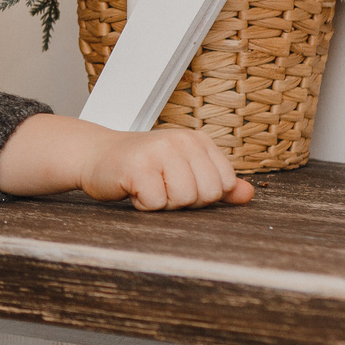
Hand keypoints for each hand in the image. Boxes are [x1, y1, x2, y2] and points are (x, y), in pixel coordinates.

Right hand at [0, 113, 253, 209]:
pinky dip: (143, 205)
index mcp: (198, 140)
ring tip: (148, 187)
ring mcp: (159, 150)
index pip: (224, 183)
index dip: (203, 195)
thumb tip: (249, 195)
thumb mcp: (184, 171)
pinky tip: (133, 190)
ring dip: (162, 203)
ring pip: (183, 199)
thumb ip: (218, 183)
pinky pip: (156, 202)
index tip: (179, 184)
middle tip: (161, 187)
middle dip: (183, 201)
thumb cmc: (142, 167)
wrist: (95, 156)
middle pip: (206, 194)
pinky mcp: (138, 165)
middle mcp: (181, 140)